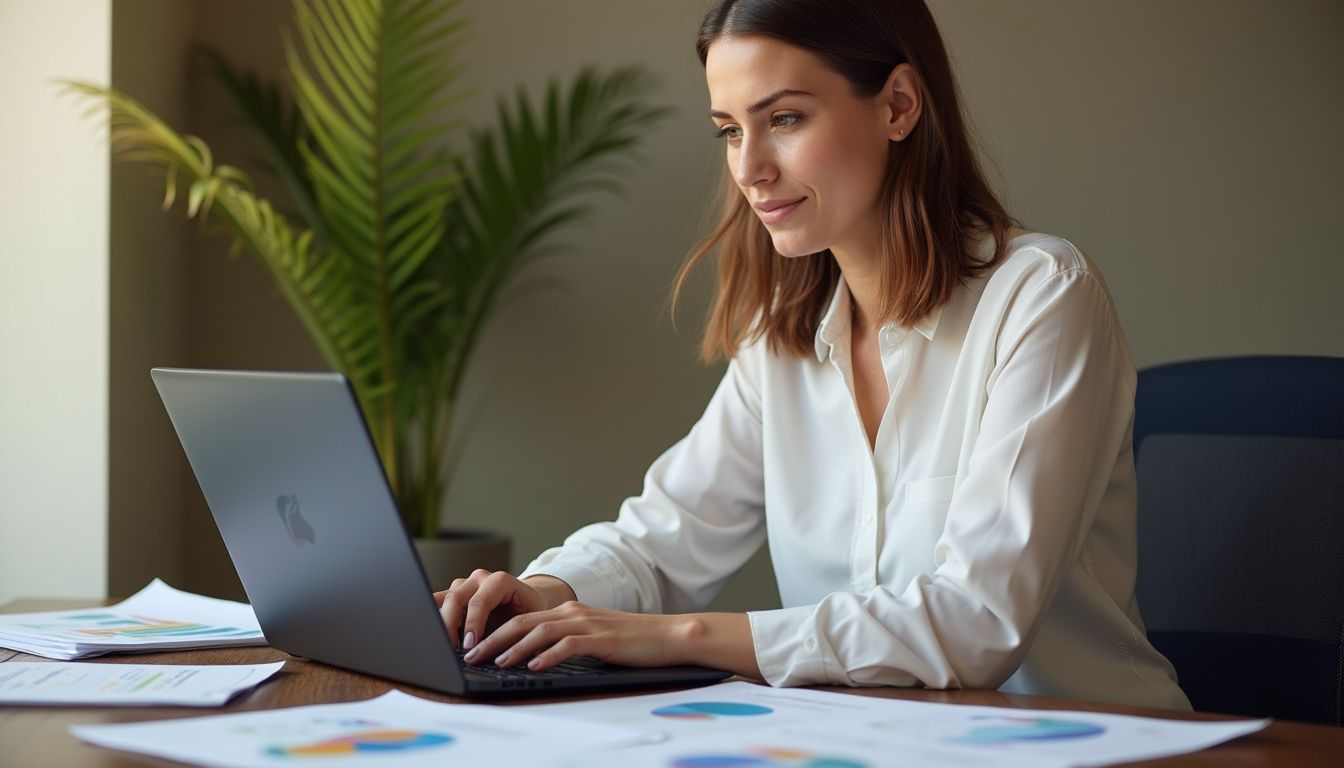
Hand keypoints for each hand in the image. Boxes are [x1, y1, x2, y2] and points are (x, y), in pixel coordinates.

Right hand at [433, 570, 573, 650]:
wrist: (526, 600)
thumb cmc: (529, 612)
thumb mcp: (529, 622)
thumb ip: (517, 635)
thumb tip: (510, 656)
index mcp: (500, 581)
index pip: (480, 601)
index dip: (472, 624)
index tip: (470, 646)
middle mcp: (480, 579)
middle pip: (456, 598)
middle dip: (451, 626)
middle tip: (453, 650)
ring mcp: (465, 584)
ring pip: (443, 599)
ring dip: (441, 623)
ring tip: (445, 646)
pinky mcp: (454, 593)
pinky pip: (438, 603)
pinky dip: (436, 619)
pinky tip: (439, 637)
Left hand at [463, 601, 692, 670]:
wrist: (668, 635)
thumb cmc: (630, 641)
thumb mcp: (591, 637)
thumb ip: (565, 641)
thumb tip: (533, 658)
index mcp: (568, 612)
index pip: (521, 619)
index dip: (494, 632)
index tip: (474, 648)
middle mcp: (573, 613)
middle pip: (523, 622)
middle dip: (493, 639)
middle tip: (472, 655)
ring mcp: (587, 623)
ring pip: (540, 631)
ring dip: (515, 648)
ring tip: (497, 662)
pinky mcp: (601, 638)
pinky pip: (569, 645)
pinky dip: (549, 655)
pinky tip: (535, 667)